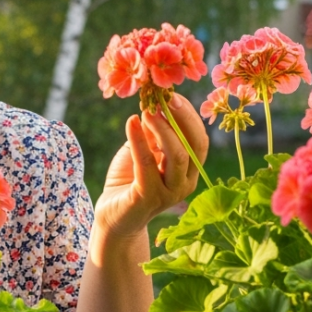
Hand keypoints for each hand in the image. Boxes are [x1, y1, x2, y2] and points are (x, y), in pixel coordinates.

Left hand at [95, 94, 208, 239]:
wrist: (113, 215)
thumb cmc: (129, 180)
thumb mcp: (144, 151)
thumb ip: (153, 133)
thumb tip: (156, 104)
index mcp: (189, 170)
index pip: (199, 139)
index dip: (189, 115)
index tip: (173, 95)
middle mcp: (185, 183)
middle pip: (194, 145)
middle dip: (182, 118)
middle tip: (165, 98)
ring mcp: (169, 193)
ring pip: (176, 155)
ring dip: (163, 128)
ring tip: (147, 110)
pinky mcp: (148, 197)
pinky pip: (147, 164)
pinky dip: (139, 141)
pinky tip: (130, 122)